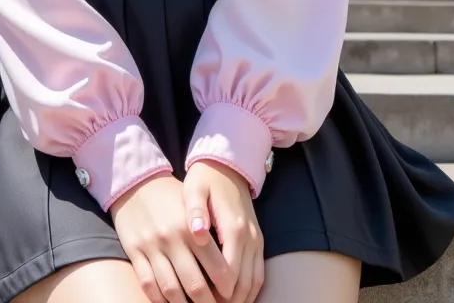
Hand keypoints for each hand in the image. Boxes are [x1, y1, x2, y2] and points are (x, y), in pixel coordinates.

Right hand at [109, 170, 237, 302]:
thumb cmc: (172, 196)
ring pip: (170, 289)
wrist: (137, 182)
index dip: (227, 286)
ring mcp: (151, 247)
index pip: (216, 266)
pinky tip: (169, 302)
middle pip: (194, 284)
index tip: (231, 295)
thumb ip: (210, 229)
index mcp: (191, 226)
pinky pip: (148, 284)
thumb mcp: (194, 205)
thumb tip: (231, 261)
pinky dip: (159, 299)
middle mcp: (172, 238)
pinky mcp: (134, 251)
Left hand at [183, 160, 263, 302]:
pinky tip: (233, 296)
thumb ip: (195, 211)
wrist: (229, 164)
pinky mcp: (258, 241)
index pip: (229, 273)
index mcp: (234, 227)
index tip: (201, 300)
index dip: (217, 292)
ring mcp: (257, 240)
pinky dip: (249, 289)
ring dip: (240, 298)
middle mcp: (250, 237)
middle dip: (229, 300)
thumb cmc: (206, 178)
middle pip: (244, 283)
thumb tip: (196, 232)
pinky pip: (258, 273)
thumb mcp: (194, 188)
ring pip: (255, 281)